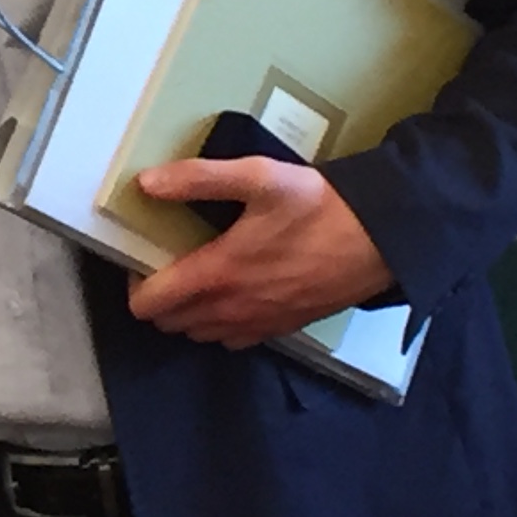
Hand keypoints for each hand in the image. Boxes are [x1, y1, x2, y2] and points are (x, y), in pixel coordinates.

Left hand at [127, 155, 394, 348]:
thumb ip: (198, 179)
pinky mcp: (283, 329)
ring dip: (190, 313)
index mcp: (219, 274)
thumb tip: (146, 184)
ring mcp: (259, 325)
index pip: (150, 304)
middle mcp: (233, 310)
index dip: (135, 285)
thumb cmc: (319, 206)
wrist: (382, 239)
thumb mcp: (258, 177)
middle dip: (160, 297)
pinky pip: (235, 340)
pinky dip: (222, 324)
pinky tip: (234, 293)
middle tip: (170, 262)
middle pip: (171, 323)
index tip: (143, 258)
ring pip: (201, 334)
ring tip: (200, 276)